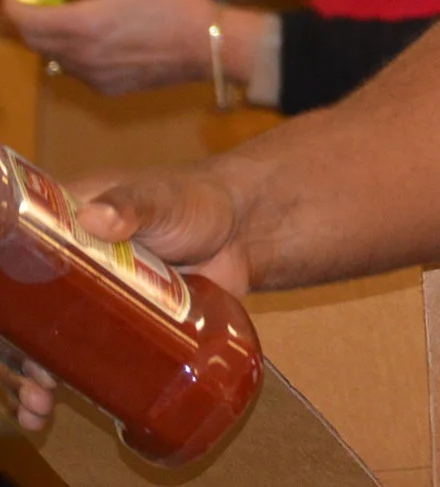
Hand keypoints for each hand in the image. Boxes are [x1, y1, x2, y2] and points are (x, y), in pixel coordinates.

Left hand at [3, 0, 215, 94]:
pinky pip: (77, 71)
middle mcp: (80, 55)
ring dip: (51, 38)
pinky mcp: (108, 87)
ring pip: (54, 58)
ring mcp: (93, 75)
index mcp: (82, 24)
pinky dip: (75, 55)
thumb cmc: (177, 2)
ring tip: (65, 17)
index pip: (24, 19)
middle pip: (33, 41)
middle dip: (27, 20)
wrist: (211, 45)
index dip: (13, 2)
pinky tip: (95, 40)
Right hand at [4, 164, 256, 434]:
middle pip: (24, 315)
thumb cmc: (196, 201)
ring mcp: (92, 303)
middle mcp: (67, 269)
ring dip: (33, 377)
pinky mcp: (120, 330)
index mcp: (62, 228)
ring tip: (37, 406)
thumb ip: (133, 204)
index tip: (5, 328)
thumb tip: (98, 217)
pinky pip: (86, 360)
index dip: (6, 301)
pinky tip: (53, 411)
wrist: (246, 230)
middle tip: (29, 380)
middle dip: (17, 352)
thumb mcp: (160, 199)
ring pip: (47, 344)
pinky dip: (68, 385)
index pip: (14, 264)